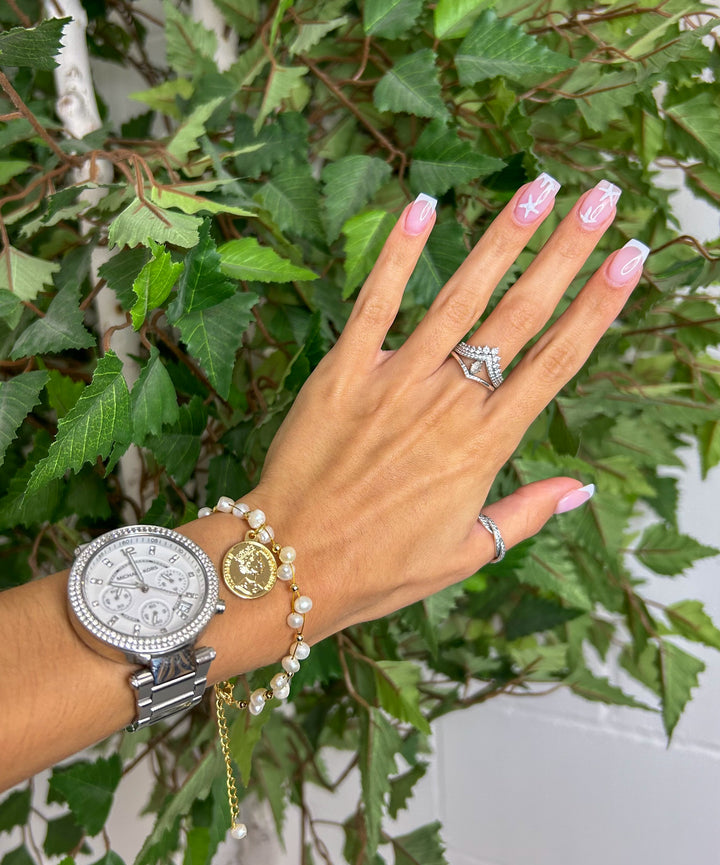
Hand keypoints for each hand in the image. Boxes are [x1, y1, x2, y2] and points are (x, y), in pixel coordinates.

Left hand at [251, 175, 645, 642]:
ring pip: (460, 297)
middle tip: (601, 196)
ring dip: (502, 237)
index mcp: (484, 446)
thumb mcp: (466, 554)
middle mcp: (448, 404)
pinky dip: (397, 253)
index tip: (629, 259)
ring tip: (538, 185)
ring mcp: (395, 382)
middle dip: (566, 251)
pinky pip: (375, 302)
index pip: (556, 362)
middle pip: (521, 315)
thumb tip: (582, 488)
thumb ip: (526, 514)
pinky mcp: (343, 373)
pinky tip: (422, 204)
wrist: (291, 564)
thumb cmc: (380, 568)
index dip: (597, 307)